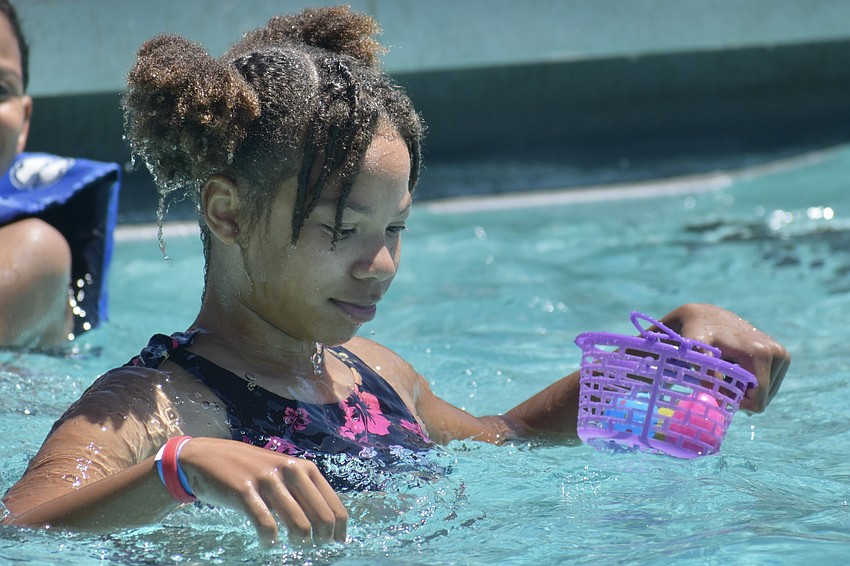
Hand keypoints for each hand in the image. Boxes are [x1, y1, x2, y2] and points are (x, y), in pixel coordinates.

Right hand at [177, 437, 346, 546]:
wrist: (208, 456)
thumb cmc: (252, 470)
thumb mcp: (283, 473)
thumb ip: (302, 492)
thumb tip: (329, 524)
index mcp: (304, 468)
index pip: (333, 504)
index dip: (338, 529)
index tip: (336, 543)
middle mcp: (290, 471)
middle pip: (321, 516)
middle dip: (321, 538)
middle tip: (313, 547)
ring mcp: (267, 480)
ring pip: (298, 522)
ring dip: (299, 541)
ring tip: (294, 545)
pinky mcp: (244, 491)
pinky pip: (265, 524)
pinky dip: (270, 540)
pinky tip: (268, 543)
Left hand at [660, 303, 789, 412]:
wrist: (707, 316)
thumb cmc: (698, 334)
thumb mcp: (696, 351)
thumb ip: (707, 372)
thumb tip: (720, 399)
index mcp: (760, 354)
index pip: (758, 400)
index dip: (738, 403)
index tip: (719, 392)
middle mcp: (777, 353)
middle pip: (764, 397)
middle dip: (742, 395)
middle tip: (722, 379)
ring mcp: (781, 354)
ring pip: (767, 392)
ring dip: (746, 388)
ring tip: (729, 370)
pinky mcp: (781, 355)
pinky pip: (769, 383)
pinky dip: (752, 381)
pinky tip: (737, 366)